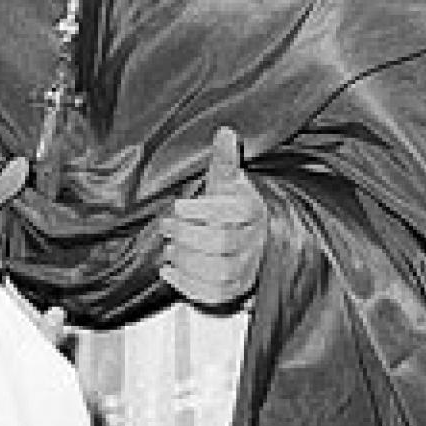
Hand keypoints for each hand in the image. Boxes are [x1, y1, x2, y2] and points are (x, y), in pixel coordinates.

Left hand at [161, 127, 266, 307]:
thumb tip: (225, 130)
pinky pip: (213, 294)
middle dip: (187, 235)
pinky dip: (187, 284)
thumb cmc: (236, 208)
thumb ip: (225, 161)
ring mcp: (248, 268)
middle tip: (168, 226)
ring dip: (186, 260)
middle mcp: (256, 241)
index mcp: (254, 211)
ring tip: (170, 249)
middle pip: (220, 243)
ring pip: (217, 271)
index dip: (201, 211)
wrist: (257, 242)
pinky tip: (169, 271)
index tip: (179, 207)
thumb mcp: (230, 183)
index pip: (232, 212)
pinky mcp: (238, 290)